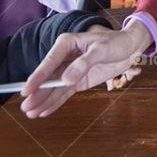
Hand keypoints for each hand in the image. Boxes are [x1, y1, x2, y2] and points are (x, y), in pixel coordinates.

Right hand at [20, 22, 151, 117]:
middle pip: (48, 77)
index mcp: (66, 44)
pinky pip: (64, 93)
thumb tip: (65, 79)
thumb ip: (83, 63)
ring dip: (43, 100)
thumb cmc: (116, 43)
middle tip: (26, 107)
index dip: (37, 77)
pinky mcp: (77, 81)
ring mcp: (70, 71)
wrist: (130, 48)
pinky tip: (44, 112)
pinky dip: (55, 102)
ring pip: (54, 88)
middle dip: (37, 93)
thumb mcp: (101, 50)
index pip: (49, 62)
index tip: (27, 90)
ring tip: (31, 114)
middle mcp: (64, 58)